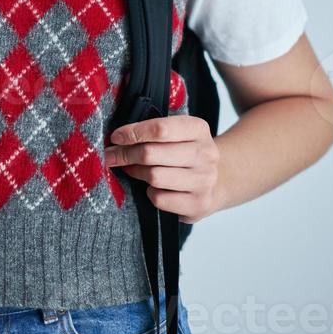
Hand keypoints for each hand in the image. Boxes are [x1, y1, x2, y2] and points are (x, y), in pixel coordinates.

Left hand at [104, 115, 221, 223]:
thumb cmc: (186, 154)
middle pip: (151, 154)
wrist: (219, 180)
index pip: (160, 129)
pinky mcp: (198, 204)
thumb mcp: (177, 134)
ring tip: (134, 170)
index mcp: (198, 129)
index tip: (116, 137)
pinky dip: (150, 193)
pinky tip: (154, 188)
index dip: (132, 133)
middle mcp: (206, 154)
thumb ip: (152, 132)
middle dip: (126, 154)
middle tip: (113, 156)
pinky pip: (160, 199)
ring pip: (154, 177)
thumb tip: (117, 140)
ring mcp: (204, 180)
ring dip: (137, 173)